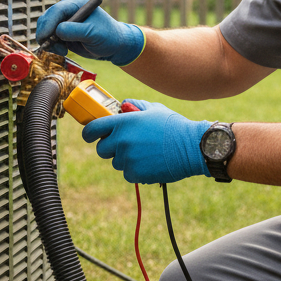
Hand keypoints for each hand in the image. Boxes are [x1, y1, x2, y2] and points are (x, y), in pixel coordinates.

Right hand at [35, 0, 144, 65]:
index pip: (57, 10)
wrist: (114, 45)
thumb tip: (57, 31)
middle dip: (47, 35)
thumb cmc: (108, 36)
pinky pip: (49, 37)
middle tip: (58, 49)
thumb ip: (74, 31)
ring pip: (45, 29)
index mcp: (77, 3)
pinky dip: (52, 45)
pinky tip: (64, 50)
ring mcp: (64, 20)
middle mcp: (68, 9)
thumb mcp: (93, 33)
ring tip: (64, 51)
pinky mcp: (62, 31)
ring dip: (50, 42)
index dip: (48, 24)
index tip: (45, 37)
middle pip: (47, 19)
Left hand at [81, 99, 211, 183]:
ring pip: (116, 162)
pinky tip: (150, 162)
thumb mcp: (154, 109)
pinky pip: (127, 173)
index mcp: (123, 122)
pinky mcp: (135, 173)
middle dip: (110, 147)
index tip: (90, 136)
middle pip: (101, 149)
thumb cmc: (173, 126)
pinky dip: (136, 170)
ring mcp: (127, 158)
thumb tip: (122, 106)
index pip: (92, 129)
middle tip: (126, 144)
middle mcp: (121, 141)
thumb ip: (134, 107)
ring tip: (145, 152)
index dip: (88, 133)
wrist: (191, 146)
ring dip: (125, 159)